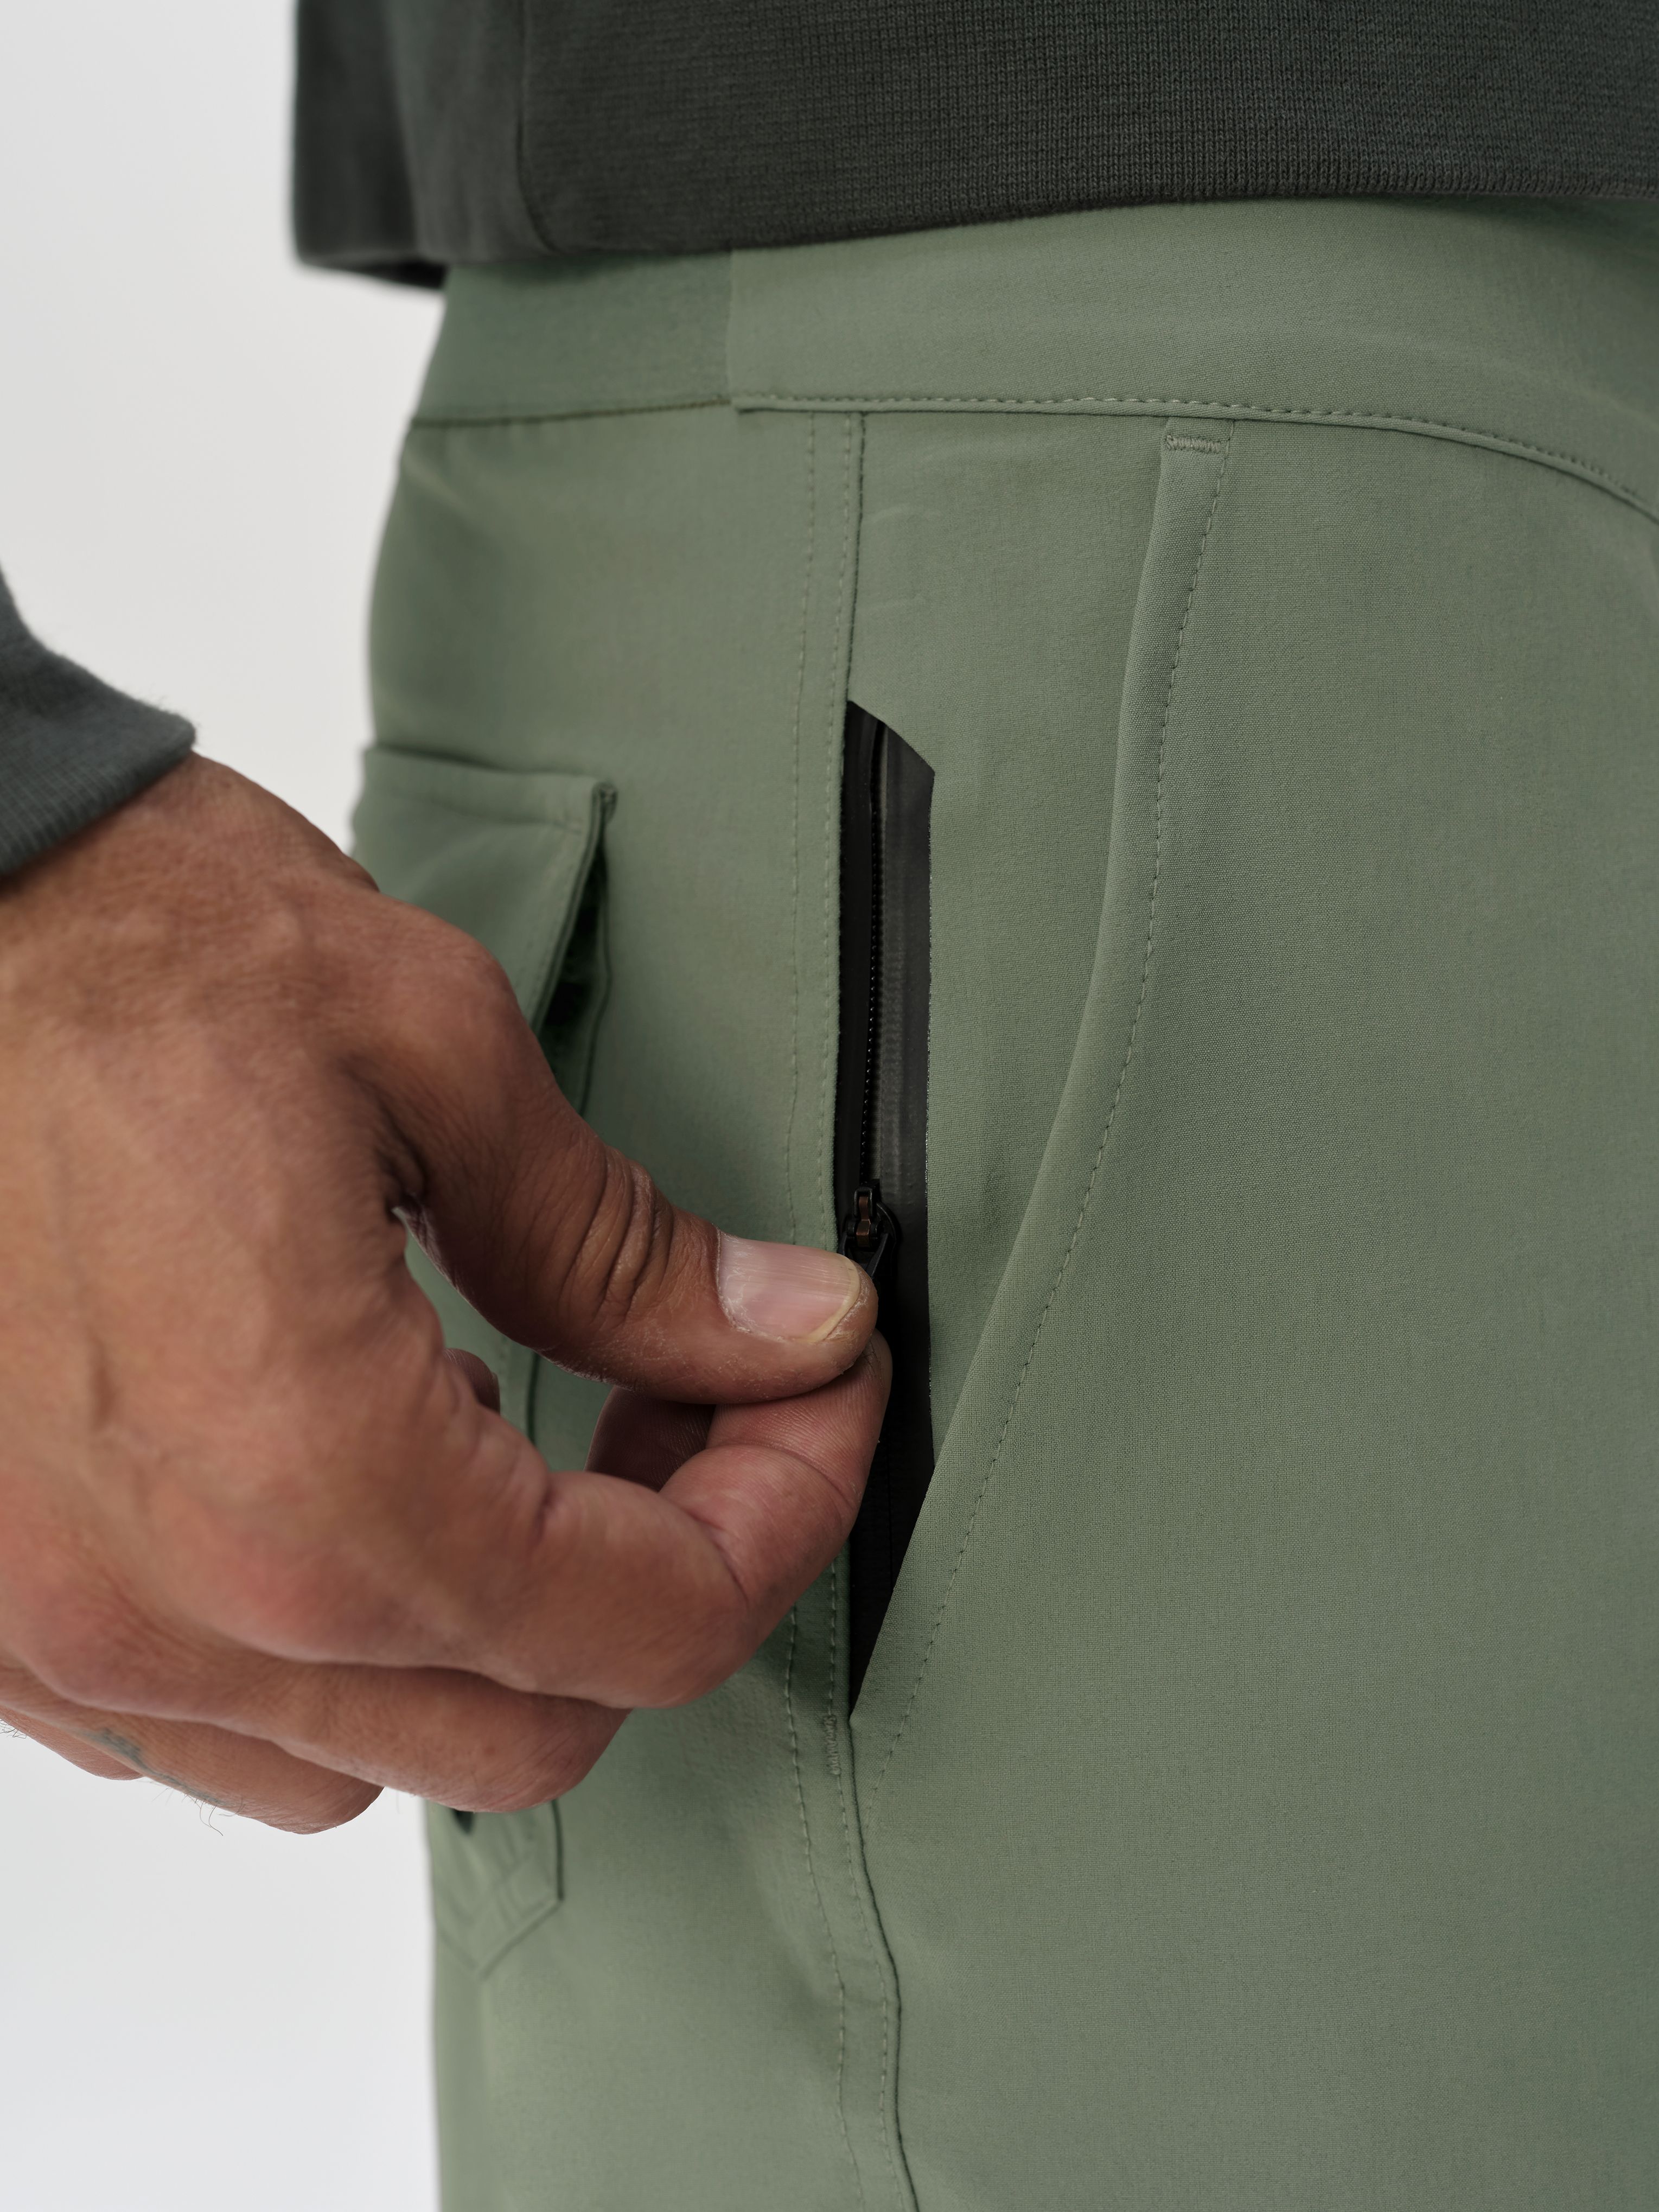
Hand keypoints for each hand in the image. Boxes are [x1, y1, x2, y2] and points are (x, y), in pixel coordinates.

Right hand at [0, 759, 882, 1829]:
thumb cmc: (114, 951)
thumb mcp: (432, 1055)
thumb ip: (622, 1248)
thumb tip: (786, 1330)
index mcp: (310, 1478)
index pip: (652, 1619)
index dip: (788, 1506)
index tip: (815, 1397)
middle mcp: (173, 1609)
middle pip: (535, 1732)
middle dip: (664, 1578)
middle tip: (688, 1413)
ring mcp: (59, 1637)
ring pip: (376, 1760)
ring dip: (498, 1630)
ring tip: (511, 1437)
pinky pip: (214, 1726)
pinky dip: (334, 1644)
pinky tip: (351, 1479)